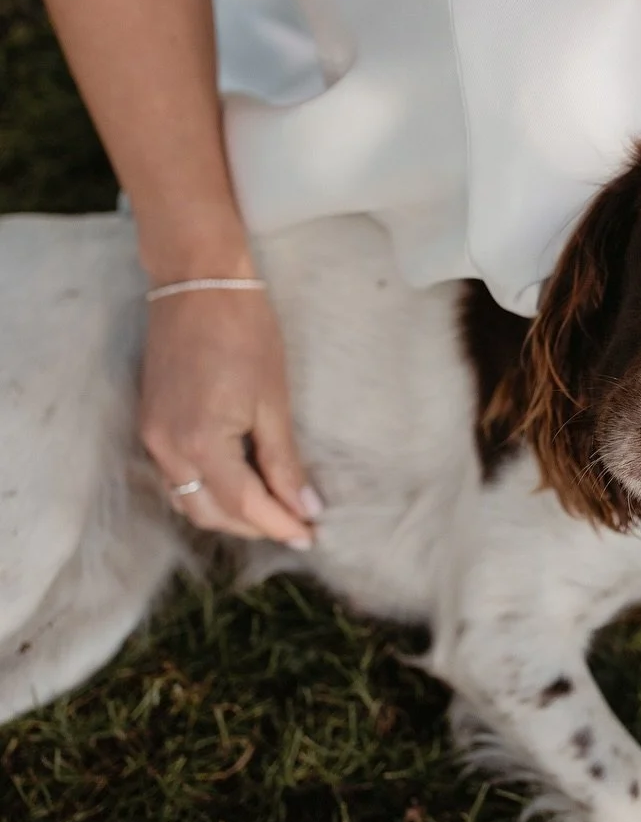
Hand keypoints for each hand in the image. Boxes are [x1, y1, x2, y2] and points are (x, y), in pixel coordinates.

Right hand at [139, 287, 318, 546]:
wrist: (197, 283)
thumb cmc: (245, 332)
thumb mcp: (273, 400)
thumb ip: (284, 461)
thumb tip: (306, 507)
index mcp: (201, 443)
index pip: (244, 504)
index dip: (278, 525)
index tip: (309, 538)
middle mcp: (167, 449)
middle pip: (211, 512)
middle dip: (255, 526)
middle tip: (296, 527)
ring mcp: (152, 437)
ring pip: (188, 500)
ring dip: (228, 513)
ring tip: (272, 513)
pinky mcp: (149, 424)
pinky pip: (175, 478)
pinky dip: (206, 491)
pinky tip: (236, 486)